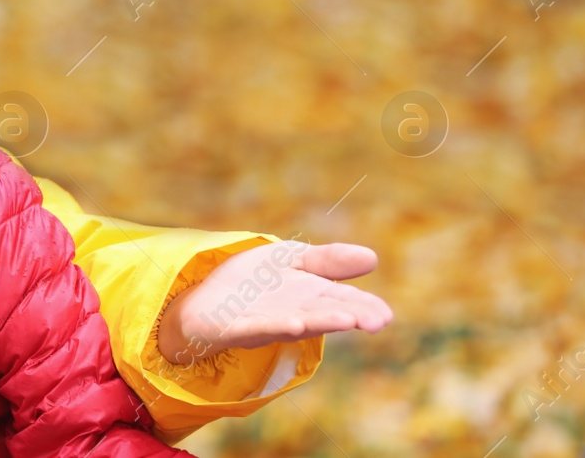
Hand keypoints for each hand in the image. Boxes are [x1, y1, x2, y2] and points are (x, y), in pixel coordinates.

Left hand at [157, 241, 392, 364]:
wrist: (198, 297)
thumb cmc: (250, 282)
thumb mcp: (291, 260)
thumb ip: (328, 261)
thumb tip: (373, 257)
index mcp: (307, 296)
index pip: (340, 300)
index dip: (363, 306)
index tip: (386, 314)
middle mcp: (290, 312)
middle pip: (322, 312)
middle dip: (348, 314)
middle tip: (378, 320)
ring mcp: (263, 322)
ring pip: (294, 322)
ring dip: (318, 322)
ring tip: (345, 320)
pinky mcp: (233, 327)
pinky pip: (254, 327)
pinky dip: (273, 325)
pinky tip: (293, 323)